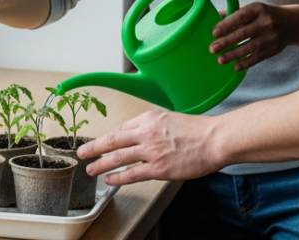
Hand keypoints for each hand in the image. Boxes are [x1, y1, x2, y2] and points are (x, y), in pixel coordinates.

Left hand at [77, 110, 223, 184]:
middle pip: (112, 140)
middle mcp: (146, 133)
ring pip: (118, 157)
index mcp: (149, 118)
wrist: (215, 139)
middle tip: (83, 152)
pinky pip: (132, 174)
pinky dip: (118, 177)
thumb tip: (141, 134)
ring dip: (101, 164)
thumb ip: (153, 126)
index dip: (107, 137)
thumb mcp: (170, 118)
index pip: (121, 128)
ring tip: (91, 169)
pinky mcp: (158, 168)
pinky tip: (110, 180)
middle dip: (94, 147)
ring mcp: (151, 151)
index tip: (100, 142)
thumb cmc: (198, 130)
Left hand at [210, 2, 298, 70]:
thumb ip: (234, 12)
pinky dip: (246, 63)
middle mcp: (265, 22)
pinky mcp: (273, 50)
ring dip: (234, 55)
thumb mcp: (253, 8)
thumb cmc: (265, 15)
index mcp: (257, 9)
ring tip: (220, 60)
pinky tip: (235, 67)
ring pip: (249, 48)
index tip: (214, 33)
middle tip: (212, 49)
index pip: (240, 16)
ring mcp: (270, 37)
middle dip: (226, 42)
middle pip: (243, 33)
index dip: (226, 24)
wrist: (292, 24)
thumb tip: (212, 16)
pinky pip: (258, 57)